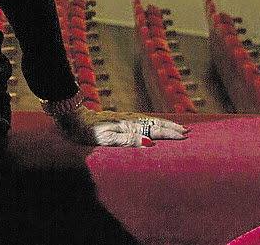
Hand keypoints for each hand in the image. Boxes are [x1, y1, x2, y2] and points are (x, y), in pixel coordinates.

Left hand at [54, 107, 187, 146]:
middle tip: (188, 132)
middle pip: (154, 124)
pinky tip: (152, 125)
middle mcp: (128, 120)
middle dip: (171, 128)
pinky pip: (140, 120)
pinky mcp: (117, 119)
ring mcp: (123, 118)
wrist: (71, 116)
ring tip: (176, 128)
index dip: (169, 134)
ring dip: (163, 125)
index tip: (185, 136)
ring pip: (148, 121)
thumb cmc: (87, 131)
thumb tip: (149, 143)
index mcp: (128, 126)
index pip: (154, 130)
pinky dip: (151, 123)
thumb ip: (127, 140)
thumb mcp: (106, 138)